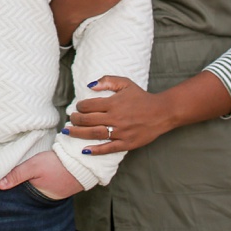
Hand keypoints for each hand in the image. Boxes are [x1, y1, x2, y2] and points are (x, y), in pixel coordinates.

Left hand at [0, 150, 83, 199]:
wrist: (81, 161)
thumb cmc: (57, 164)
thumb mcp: (33, 166)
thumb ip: (16, 175)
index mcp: (37, 197)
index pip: (19, 196)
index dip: (11, 190)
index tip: (1, 185)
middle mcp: (47, 199)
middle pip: (28, 194)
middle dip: (21, 188)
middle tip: (11, 179)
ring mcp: (56, 194)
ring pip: (38, 190)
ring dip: (33, 184)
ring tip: (26, 176)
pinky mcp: (62, 188)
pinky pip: (48, 186)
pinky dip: (43, 181)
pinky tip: (41, 175)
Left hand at [68, 72, 230, 154]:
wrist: (161, 112)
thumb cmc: (141, 97)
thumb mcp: (126, 83)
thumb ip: (107, 81)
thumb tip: (89, 85)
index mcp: (114, 103)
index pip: (89, 105)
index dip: (79, 106)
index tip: (77, 107)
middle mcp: (115, 118)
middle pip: (88, 120)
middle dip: (75, 119)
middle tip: (71, 119)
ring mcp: (121, 132)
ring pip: (94, 134)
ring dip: (79, 133)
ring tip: (69, 132)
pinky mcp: (127, 143)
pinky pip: (108, 148)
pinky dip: (95, 150)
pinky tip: (85, 150)